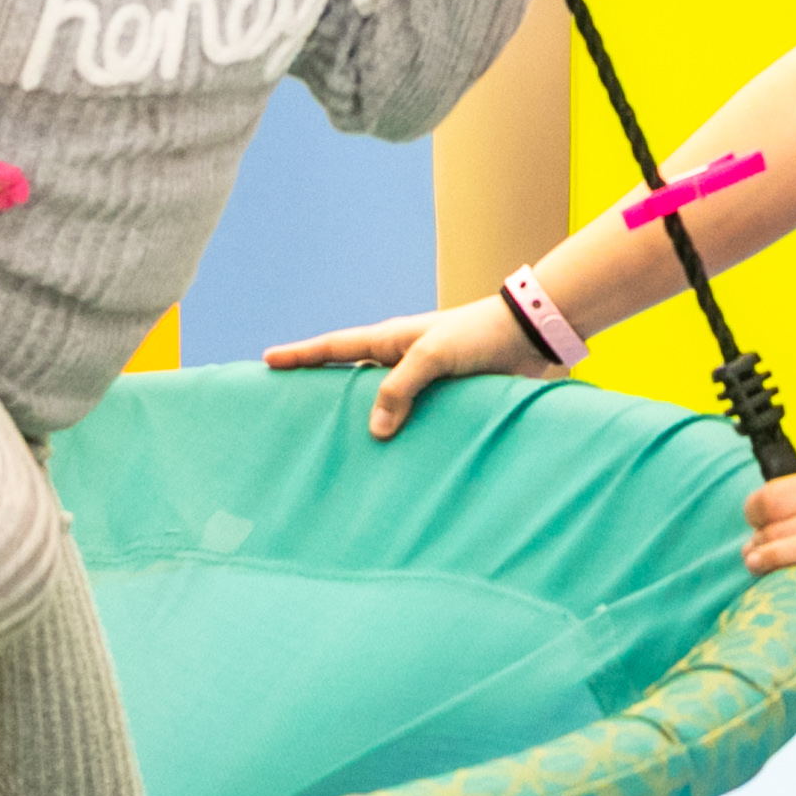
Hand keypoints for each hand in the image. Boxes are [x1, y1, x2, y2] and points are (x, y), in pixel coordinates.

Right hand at [264, 292, 554, 437]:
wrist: (528, 336)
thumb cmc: (480, 335)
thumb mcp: (435, 356)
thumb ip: (401, 388)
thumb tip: (374, 430)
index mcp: (390, 340)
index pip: (334, 347)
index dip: (300, 356)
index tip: (267, 362)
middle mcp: (400, 359)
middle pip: (349, 376)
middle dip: (319, 389)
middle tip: (288, 410)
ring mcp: (422, 380)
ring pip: (379, 403)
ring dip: (359, 420)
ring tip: (331, 447)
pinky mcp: (444, 399)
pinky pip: (409, 419)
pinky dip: (395, 434)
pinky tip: (387, 460)